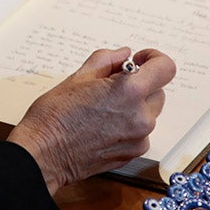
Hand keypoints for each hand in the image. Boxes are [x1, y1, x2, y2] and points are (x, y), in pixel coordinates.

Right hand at [6, 47, 175, 194]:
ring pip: (148, 113)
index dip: (154, 59)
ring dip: (135, 106)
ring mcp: (139, 138)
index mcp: (129, 91)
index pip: (165, 68)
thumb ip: (107, 60)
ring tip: (104, 109)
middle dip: (140, 85)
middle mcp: (140, 116)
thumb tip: (124, 54)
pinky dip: (129, 126)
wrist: (43, 154)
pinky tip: (104, 126)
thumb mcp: (78, 77)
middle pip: (157, 91)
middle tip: (112, 86)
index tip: (140, 60)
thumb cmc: (54, 117)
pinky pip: (141, 132)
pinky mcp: (133, 153)